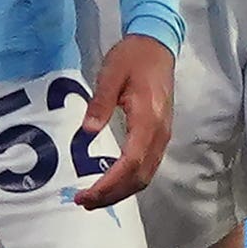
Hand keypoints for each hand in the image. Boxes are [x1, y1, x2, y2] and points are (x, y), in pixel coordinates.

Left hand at [73, 34, 174, 209]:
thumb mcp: (111, 73)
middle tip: (83, 202)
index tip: (86, 194)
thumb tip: (87, 132)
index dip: (108, 184)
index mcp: (148, 118)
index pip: (130, 163)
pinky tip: (112, 182)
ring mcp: (163, 135)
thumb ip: (100, 103)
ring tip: (94, 198)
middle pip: (139, 177)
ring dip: (121, 191)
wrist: (157, 45)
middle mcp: (159, 132)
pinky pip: (148, 166)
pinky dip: (130, 181)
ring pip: (146, 175)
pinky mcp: (160, 134)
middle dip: (112, 195)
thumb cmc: (133, 57)